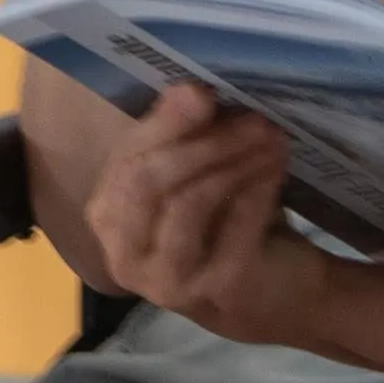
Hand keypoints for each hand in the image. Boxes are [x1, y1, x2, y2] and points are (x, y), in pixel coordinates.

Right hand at [77, 79, 333, 338]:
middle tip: (250, 116)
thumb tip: (189, 89)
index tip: (200, 90)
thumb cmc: (223, 224)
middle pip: (148, 183)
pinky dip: (256, 189)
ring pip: (190, 203)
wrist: (273, 293)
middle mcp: (125, 255)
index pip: (125, 163)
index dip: (162, 124)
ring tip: (270, 135)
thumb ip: (180, 140)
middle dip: (202, 141)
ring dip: (234, 160)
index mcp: (108, 217)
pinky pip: (234, 226)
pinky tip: (275, 167)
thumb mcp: (192, 177)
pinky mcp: (216, 290)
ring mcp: (168, 281)